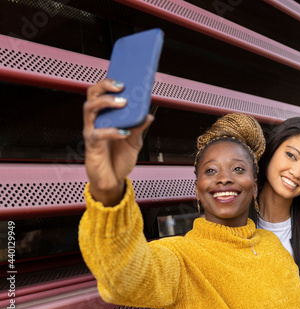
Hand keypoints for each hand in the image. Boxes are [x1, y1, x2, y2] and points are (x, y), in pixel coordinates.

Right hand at [83, 78, 153, 205]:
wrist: (113, 181)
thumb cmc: (120, 159)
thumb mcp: (135, 142)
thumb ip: (139, 128)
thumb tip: (149, 114)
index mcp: (105, 116)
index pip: (102, 92)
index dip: (109, 81)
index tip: (125, 75)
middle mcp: (96, 120)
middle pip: (92, 94)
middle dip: (105, 86)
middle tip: (122, 86)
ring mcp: (91, 131)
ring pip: (89, 108)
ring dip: (106, 103)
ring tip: (122, 104)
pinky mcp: (91, 145)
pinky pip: (98, 134)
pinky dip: (112, 131)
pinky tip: (124, 132)